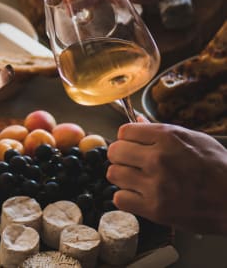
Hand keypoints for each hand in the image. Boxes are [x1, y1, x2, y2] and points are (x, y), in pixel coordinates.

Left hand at [107, 122, 226, 233]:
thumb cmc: (219, 168)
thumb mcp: (193, 138)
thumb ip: (160, 129)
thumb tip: (137, 119)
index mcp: (167, 137)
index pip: (124, 131)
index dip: (127, 137)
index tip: (132, 144)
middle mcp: (158, 159)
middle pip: (114, 151)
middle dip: (120, 155)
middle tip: (130, 161)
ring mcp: (155, 185)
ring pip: (114, 174)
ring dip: (122, 175)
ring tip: (135, 178)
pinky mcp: (155, 210)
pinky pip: (120, 199)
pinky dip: (125, 197)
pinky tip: (138, 194)